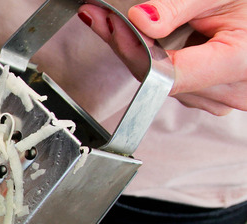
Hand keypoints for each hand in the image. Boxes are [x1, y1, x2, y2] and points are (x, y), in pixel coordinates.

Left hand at [79, 0, 246, 114]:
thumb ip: (178, 7)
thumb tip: (141, 20)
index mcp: (240, 62)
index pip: (169, 75)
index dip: (137, 51)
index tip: (115, 27)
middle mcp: (234, 90)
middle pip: (161, 81)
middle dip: (132, 49)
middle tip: (106, 19)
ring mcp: (224, 99)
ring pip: (163, 86)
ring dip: (142, 56)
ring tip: (124, 26)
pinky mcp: (214, 99)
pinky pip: (175, 86)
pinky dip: (158, 65)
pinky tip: (152, 44)